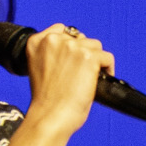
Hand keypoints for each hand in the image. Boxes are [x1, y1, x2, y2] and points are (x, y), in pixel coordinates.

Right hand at [21, 23, 113, 138]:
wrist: (50, 115)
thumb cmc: (46, 100)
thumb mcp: (40, 68)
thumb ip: (52, 55)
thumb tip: (75, 52)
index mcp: (36, 42)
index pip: (60, 29)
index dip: (71, 44)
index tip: (75, 58)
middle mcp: (53, 40)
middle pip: (80, 38)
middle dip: (84, 53)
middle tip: (84, 73)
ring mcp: (71, 47)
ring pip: (95, 46)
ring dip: (96, 60)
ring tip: (93, 76)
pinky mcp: (88, 57)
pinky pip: (107, 57)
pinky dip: (108, 68)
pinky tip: (102, 79)